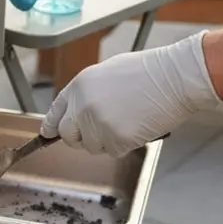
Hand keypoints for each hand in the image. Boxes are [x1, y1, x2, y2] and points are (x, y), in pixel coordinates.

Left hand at [40, 31, 222, 157]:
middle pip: (68, 135)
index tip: (49, 135)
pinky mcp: (116, 139)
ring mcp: (98, 124)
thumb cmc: (148, 72)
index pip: (55, 113)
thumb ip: (88, 93)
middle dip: (81, 138)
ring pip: (92, 146)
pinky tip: (137, 127)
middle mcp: (82, 106)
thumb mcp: (106, 73)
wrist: (174, 77)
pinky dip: (125, 145)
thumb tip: (78, 111)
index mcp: (78, 86)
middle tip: (100, 133)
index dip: (52, 127)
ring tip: (127, 121)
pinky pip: (113, 151)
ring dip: (107, 141)